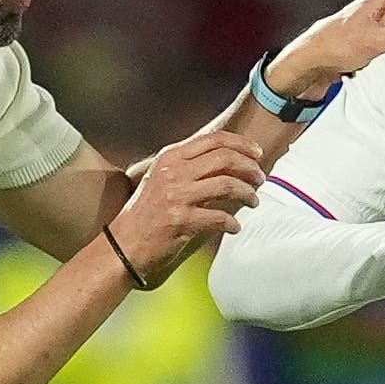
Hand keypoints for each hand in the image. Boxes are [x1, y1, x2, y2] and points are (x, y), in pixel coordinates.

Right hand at [107, 132, 265, 284]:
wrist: (124, 243)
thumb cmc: (147, 212)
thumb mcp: (163, 178)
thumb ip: (190, 165)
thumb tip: (229, 159)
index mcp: (170, 157)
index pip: (213, 139)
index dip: (241, 144)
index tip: (257, 153)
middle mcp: (173, 172)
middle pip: (224, 158)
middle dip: (250, 167)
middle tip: (260, 178)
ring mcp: (177, 196)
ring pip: (227, 185)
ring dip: (247, 193)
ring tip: (253, 201)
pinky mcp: (180, 220)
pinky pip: (219, 217)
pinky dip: (232, 222)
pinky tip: (234, 227)